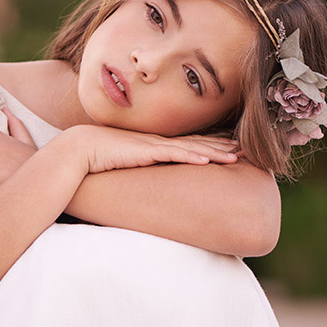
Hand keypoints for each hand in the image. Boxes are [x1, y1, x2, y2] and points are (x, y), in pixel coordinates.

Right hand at [67, 125, 238, 172]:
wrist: (80, 149)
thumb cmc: (99, 159)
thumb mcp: (127, 165)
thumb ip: (141, 170)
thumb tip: (150, 184)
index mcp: (156, 145)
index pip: (190, 144)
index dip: (212, 145)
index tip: (232, 148)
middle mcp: (159, 142)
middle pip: (198, 143)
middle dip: (223, 146)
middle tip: (246, 149)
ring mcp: (154, 145)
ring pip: (192, 148)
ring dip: (215, 152)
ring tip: (236, 156)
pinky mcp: (146, 151)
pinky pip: (174, 154)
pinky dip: (192, 156)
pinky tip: (207, 160)